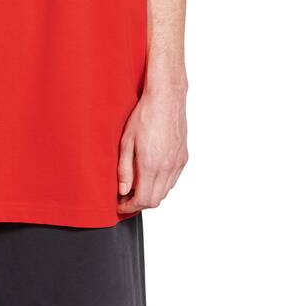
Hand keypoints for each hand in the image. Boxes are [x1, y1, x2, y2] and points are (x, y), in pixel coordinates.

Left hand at [116, 86, 187, 213]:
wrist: (166, 98)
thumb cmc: (144, 115)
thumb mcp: (126, 141)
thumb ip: (124, 169)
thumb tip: (123, 191)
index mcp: (151, 165)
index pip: (143, 200)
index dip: (130, 207)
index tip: (121, 205)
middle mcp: (167, 168)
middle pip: (155, 201)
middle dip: (139, 203)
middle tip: (126, 198)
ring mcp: (178, 164)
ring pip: (165, 192)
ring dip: (151, 194)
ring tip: (137, 186)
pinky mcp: (183, 158)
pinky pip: (173, 180)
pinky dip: (162, 184)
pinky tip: (151, 174)